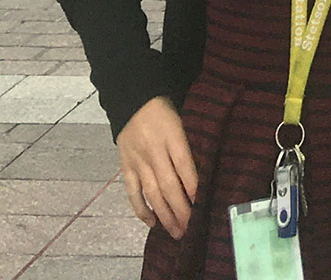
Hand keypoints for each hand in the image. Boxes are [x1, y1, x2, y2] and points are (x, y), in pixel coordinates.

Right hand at [117, 95, 197, 236]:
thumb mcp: (183, 119)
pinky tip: (152, 223)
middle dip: (181, 210)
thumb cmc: (165, 110)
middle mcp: (154, 150)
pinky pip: (132, 192)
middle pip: (169, 185)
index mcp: (172, 135)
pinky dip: (141, 210)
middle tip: (191, 229)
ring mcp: (138, 160)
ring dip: (164, 215)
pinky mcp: (125, 166)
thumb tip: (204, 173)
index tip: (203, 206)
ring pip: (152, 193)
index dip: (194, 187)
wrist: (133, 98)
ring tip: (176, 232)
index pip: (185, 165)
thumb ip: (189, 144)